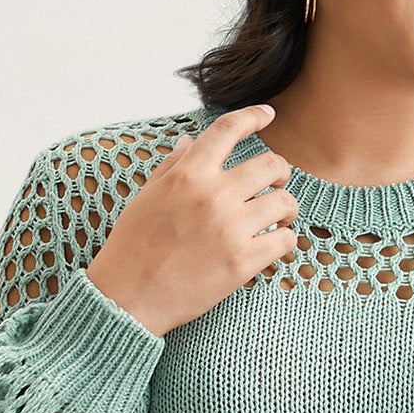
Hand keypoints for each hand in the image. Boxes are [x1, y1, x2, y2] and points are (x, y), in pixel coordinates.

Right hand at [84, 104, 300, 337]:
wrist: (128, 298)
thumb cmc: (132, 247)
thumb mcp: (146, 197)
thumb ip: (172, 167)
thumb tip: (188, 142)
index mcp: (188, 174)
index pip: (228, 129)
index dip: (253, 116)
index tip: (268, 113)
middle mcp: (213, 195)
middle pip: (272, 164)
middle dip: (279, 172)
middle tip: (275, 184)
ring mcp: (231, 228)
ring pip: (284, 202)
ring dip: (285, 209)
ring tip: (277, 219)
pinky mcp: (243, 262)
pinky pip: (285, 240)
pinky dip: (285, 240)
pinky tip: (274, 243)